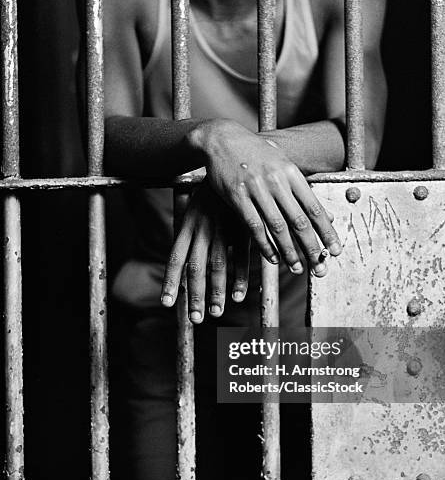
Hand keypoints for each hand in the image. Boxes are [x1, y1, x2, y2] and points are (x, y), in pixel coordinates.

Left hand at [161, 182, 250, 323]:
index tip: (167, 303)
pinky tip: (239, 295)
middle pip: (195, 268)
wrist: (233, 161)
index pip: (175, 258)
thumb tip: (183, 257)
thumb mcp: (195, 209)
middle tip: (195, 319)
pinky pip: (241, 257)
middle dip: (194, 295)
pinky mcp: (242, 226)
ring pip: (217, 266)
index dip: (170, 282)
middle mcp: (202, 229)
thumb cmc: (212, 191)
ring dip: (216, 291)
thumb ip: (190, 233)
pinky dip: (240, 277)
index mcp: (188, 225)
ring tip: (215, 312)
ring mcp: (224, 228)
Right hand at [187, 119, 341, 275]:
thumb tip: (327, 216)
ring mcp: (256, 189)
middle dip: (311, 247)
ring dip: (289, 251)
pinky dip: (264, 245)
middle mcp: (276, 181)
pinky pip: (253, 226)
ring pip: (277, 227)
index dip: (327, 232)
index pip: (314, 207)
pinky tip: (272, 258)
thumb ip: (302, 190)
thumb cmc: (256, 154)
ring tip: (297, 268)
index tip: (335, 250)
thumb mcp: (282, 164)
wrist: (222, 139)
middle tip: (319, 267)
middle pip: (299, 221)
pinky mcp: (237, 197)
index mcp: (290, 172)